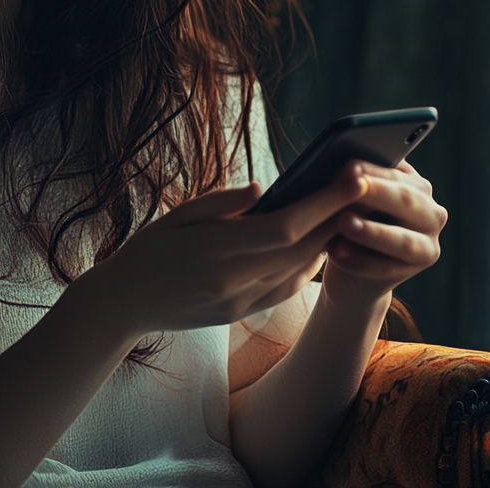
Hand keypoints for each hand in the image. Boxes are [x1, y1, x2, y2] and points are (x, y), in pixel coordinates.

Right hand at [83, 165, 370, 338]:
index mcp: (216, 252)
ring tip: (348, 208)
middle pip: (303, 250)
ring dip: (330, 240)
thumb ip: (221, 203)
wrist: (125, 304)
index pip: (284, 227)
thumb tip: (265, 188)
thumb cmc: (147, 251)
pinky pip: (288, 288)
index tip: (349, 176)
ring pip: (301, 271)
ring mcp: (241, 302)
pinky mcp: (242, 312)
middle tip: (364, 184)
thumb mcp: (176, 215)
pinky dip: (309, 263)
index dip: (323, 203)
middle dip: (339, 216)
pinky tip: (318, 242)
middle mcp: (235, 281)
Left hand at [322, 158, 446, 308]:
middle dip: (375, 194)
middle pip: (405, 200)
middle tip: (347, 188)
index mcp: (414, 183)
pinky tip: (336, 253)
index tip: (348, 168)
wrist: (349, 259)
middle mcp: (430, 210)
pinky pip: (388, 267)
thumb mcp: (349, 196)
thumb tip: (345, 172)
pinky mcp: (417, 269)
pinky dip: (360, 261)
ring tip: (344, 223)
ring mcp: (429, 242)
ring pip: (403, 240)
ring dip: (372, 232)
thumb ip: (352, 183)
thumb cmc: (349, 215)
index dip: (371, 170)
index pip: (394, 173)